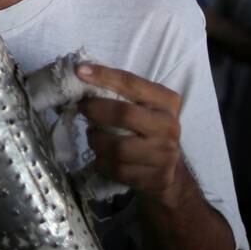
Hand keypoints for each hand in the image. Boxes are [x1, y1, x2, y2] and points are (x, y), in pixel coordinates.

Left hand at [76, 62, 186, 208]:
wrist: (171, 172)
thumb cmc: (149, 130)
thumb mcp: (145, 106)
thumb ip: (122, 93)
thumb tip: (83, 75)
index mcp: (167, 101)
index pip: (132, 84)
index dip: (104, 76)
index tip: (79, 71)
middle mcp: (169, 126)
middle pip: (124, 114)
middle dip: (96, 110)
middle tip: (82, 108)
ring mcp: (164, 155)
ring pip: (117, 147)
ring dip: (96, 140)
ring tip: (93, 135)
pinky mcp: (154, 178)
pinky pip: (116, 169)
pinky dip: (101, 161)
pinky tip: (101, 155)